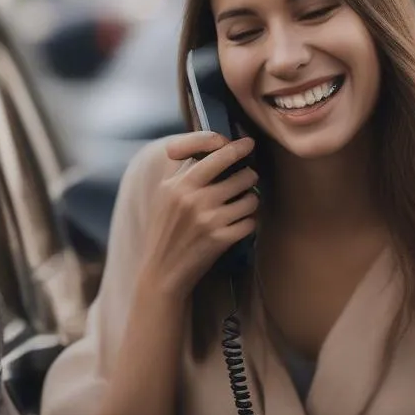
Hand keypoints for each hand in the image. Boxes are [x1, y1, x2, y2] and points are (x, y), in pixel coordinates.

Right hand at [139, 132, 257, 298]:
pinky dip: (249, 222)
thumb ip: (183, 171)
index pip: (213, 153)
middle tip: (248, 177)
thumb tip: (212, 146)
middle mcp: (193, 199)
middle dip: (249, 175)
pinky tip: (239, 224)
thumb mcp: (164, 195)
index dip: (235, 146)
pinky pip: (251, 221)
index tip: (247, 143)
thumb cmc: (165, 231)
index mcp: (177, 185)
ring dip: (252, 199)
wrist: (162, 272)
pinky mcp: (221, 239)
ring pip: (251, 198)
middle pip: (240, 174)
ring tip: (243, 203)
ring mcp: (208, 220)